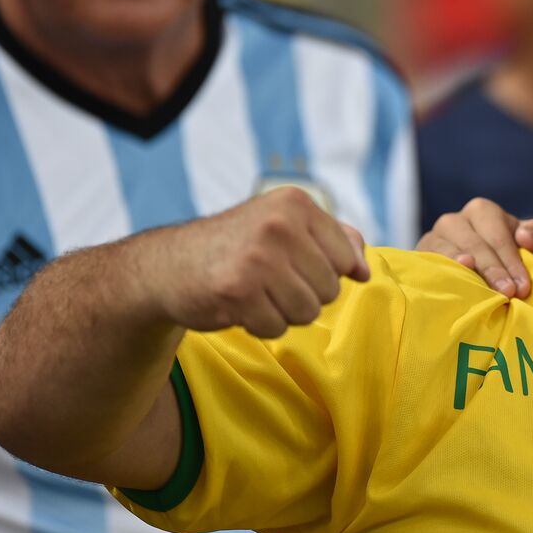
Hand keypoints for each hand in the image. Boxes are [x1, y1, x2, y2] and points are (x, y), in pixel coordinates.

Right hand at [139, 187, 369, 337]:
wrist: (168, 265)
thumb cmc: (236, 248)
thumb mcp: (285, 226)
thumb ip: (332, 238)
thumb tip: (364, 269)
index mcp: (296, 204)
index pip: (346, 258)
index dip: (324, 272)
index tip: (293, 265)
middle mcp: (279, 225)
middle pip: (329, 289)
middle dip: (303, 295)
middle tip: (268, 282)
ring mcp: (258, 257)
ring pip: (308, 312)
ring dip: (283, 313)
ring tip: (256, 293)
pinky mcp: (236, 290)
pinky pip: (276, 328)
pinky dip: (260, 326)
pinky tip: (239, 306)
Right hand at [416, 197, 532, 297]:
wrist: (465, 270)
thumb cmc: (502, 254)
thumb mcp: (522, 242)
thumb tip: (525, 239)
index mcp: (482, 211)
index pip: (498, 235)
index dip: (512, 261)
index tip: (522, 287)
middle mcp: (454, 220)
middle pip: (475, 243)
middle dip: (494, 269)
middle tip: (508, 292)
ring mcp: (433, 238)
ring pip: (449, 252)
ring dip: (467, 272)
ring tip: (477, 286)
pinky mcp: (418, 256)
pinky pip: (428, 264)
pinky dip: (441, 274)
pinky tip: (450, 282)